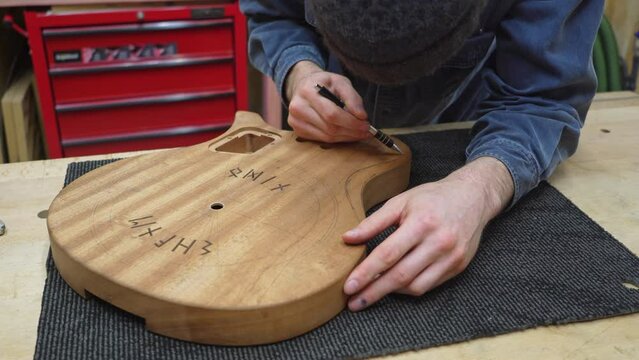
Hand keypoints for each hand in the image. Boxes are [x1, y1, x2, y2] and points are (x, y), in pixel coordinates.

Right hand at [285, 60, 370, 142]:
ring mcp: (295, 121)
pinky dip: (337, 139)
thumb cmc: (324, 84)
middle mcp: (297, 107)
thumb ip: (352, 97)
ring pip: (327, 136)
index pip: (331, 113)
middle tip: (366, 131)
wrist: (304, 85)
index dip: (351, 122)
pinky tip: (346, 134)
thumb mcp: (340, 82)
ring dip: (346, 137)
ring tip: (358, 133)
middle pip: (330, 127)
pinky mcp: (298, 130)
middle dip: (351, 131)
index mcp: (308, 91)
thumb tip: (361, 116)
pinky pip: (322, 139)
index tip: (366, 124)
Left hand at [342, 157, 513, 310]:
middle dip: (374, 292)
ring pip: (415, 286)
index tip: (349, 286)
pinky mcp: (458, 266)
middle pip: (400, 275)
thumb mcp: (400, 201)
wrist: (473, 197)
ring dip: (391, 292)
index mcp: (421, 223)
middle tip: (353, 302)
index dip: (366, 273)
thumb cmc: (432, 198)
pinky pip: (429, 285)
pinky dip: (409, 288)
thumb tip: (347, 239)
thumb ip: (373, 222)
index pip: (388, 254)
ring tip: (371, 293)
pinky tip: (394, 286)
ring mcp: (451, 257)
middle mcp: (439, 242)